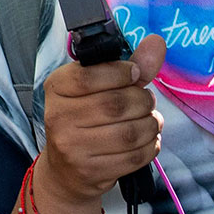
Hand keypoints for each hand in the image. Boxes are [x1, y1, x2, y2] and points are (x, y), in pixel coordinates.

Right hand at [35, 37, 166, 209]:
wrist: (65, 169)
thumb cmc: (83, 118)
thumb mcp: (96, 86)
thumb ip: (128, 64)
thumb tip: (156, 42)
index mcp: (56, 87)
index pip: (90, 75)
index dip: (121, 73)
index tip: (135, 74)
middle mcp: (59, 116)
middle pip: (116, 104)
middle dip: (142, 101)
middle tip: (147, 101)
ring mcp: (73, 147)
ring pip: (129, 133)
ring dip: (150, 125)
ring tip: (150, 121)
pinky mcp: (91, 171)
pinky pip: (134, 157)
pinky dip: (150, 146)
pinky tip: (148, 140)